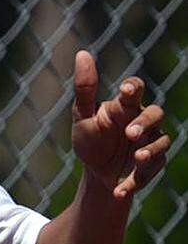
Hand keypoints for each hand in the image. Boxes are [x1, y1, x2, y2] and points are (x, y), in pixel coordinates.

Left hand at [71, 50, 169, 198]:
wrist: (95, 172)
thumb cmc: (90, 138)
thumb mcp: (82, 115)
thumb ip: (85, 88)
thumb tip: (82, 53)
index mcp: (124, 106)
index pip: (135, 89)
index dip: (133, 88)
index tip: (126, 91)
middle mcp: (141, 122)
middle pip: (155, 113)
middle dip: (145, 122)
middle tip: (130, 133)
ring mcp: (150, 144)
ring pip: (161, 142)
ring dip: (150, 151)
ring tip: (137, 158)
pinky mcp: (151, 167)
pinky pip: (149, 173)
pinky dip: (134, 182)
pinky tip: (119, 190)